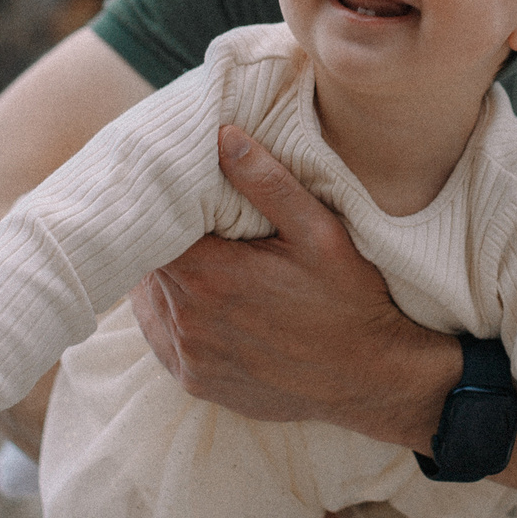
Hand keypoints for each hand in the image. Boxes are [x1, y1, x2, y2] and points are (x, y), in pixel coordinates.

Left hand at [131, 126, 456, 447]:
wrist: (368, 379)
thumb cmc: (349, 301)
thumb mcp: (319, 232)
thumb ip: (268, 182)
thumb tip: (223, 135)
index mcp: (210, 274)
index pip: (152, 227)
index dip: (162, 208)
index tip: (181, 196)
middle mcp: (188, 319)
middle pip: (148, 264)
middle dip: (164, 240)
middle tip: (190, 223)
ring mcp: (189, 356)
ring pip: (150, 300)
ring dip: (167, 279)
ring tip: (197, 260)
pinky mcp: (195, 381)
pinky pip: (160, 339)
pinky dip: (170, 316)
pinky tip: (198, 301)